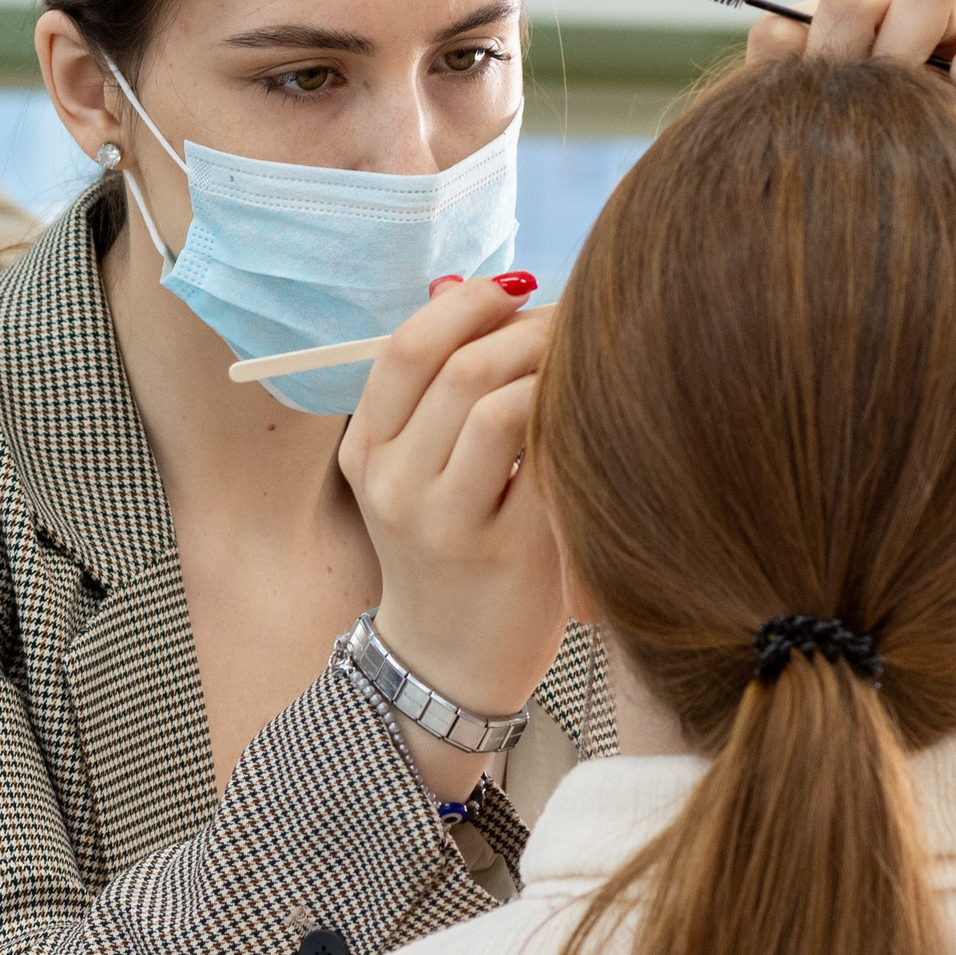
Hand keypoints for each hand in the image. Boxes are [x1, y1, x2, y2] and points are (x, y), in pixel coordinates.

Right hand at [341, 276, 564, 799]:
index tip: (514, 293)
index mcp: (366, 451)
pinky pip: (544, 459)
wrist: (449, 667)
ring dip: (551, 370)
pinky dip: (570, 423)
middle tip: (567, 327)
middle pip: (458, 367)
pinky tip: (589, 422)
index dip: (465, 305)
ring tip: (580, 369)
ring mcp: (445, 521)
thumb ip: (433, 389)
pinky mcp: (506, 551)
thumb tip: (465, 287)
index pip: (404, 349)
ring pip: (499, 405)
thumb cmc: (449, 551)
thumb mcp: (414, 472)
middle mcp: (394, 484)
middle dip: (524, 331)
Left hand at [748, 0, 955, 361]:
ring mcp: (946, 40)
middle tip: (868, 104)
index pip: (778, 32)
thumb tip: (756, 132)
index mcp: (819, 64)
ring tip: (928, 101)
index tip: (805, 113)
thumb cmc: (897, 203)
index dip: (789, 70)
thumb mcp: (831, 186)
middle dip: (852, 45)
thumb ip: (789, 147)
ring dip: (919, 41)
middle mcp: (879, 37)